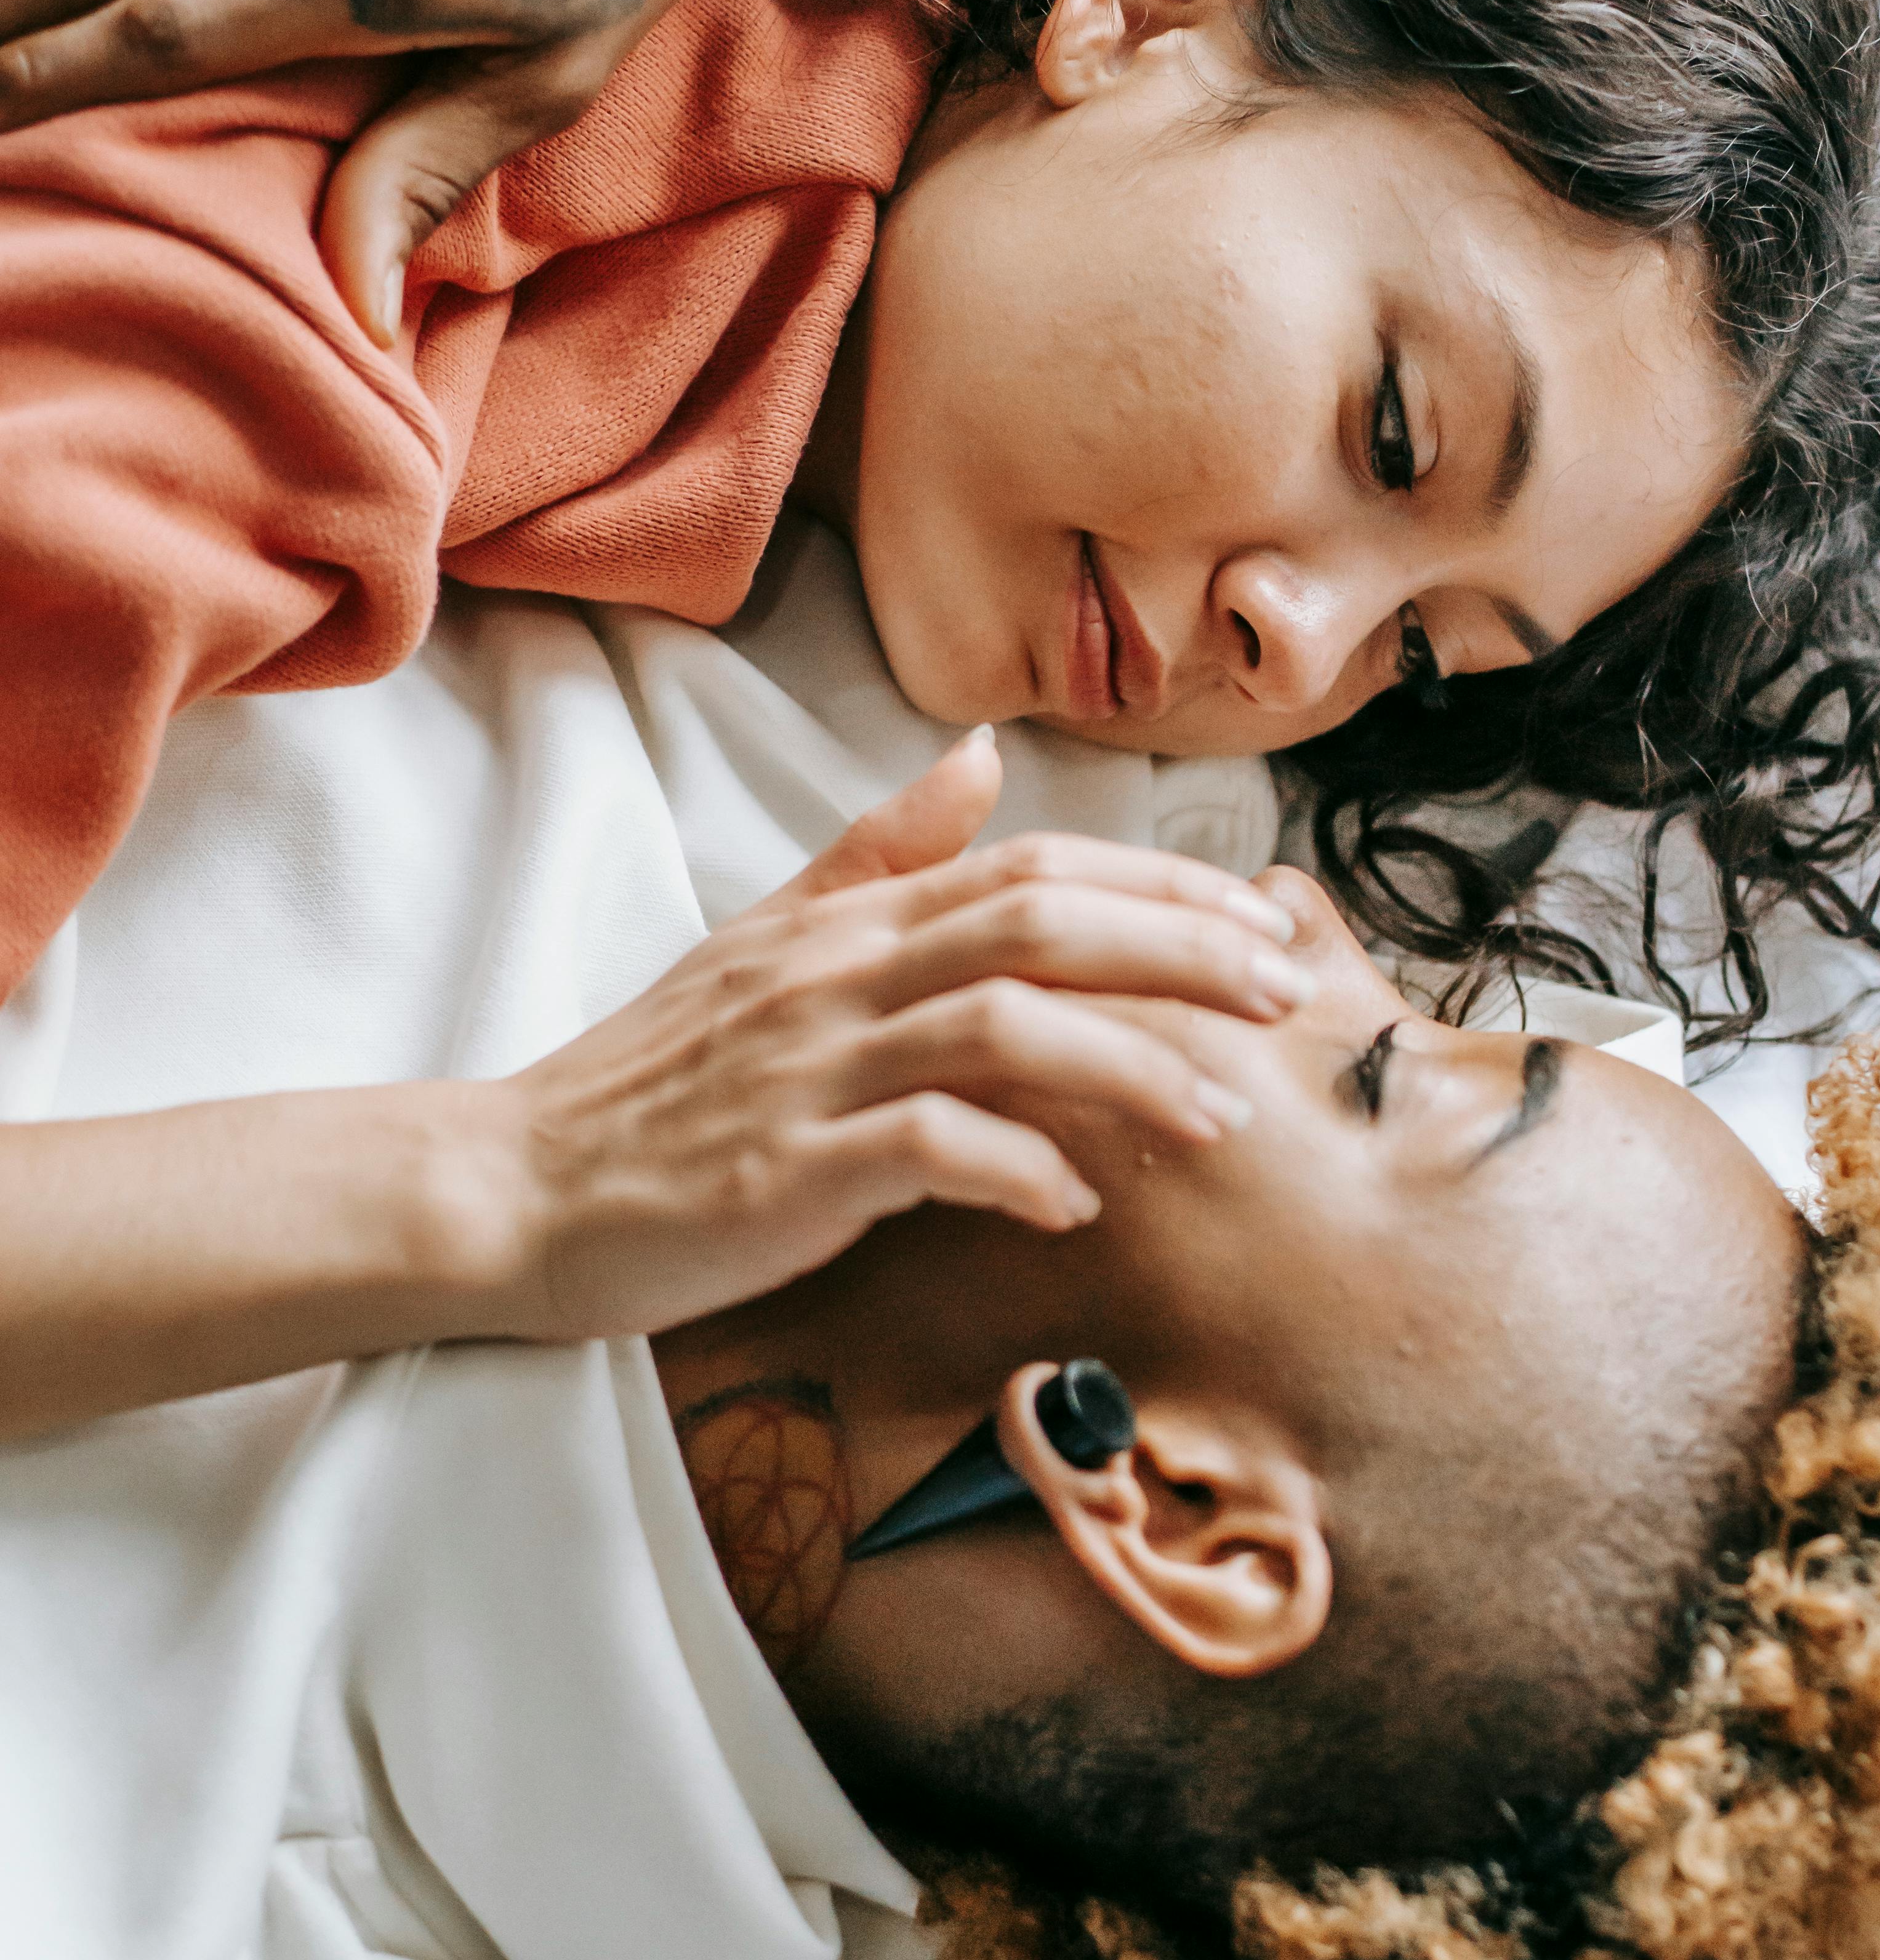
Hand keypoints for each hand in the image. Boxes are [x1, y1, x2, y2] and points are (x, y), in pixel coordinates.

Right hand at [487, 732, 1306, 1341]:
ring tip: (1220, 1115)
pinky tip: (1074, 1203)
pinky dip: (1019, 1170)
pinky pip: (930, 1150)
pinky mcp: (787, 1169)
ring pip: (1003, 1024)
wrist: (515, 1183)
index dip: (1159, 883)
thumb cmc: (658, 1079)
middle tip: (1284, 993)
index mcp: (846, 922)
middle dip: (1182, 948)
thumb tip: (981, 756)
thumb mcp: (768, 939)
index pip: (1030, 865)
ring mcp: (812, 1069)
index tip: (1261, 919)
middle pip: (1039, 921)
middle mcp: (838, 976)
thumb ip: (879, 851)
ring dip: (1131, 1066)